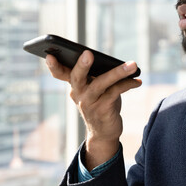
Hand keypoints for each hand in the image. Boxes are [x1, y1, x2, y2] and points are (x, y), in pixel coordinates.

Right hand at [46, 50, 141, 170]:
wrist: (104, 132)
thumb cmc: (100, 104)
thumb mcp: (96, 89)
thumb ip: (98, 75)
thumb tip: (114, 63)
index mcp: (75, 86)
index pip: (60, 74)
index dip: (53, 66)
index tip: (49, 55)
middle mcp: (78, 94)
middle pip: (77, 77)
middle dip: (81, 65)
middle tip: (88, 53)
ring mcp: (89, 103)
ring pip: (101, 83)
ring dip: (118, 73)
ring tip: (133, 65)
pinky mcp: (102, 110)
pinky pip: (115, 92)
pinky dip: (128, 84)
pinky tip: (137, 82)